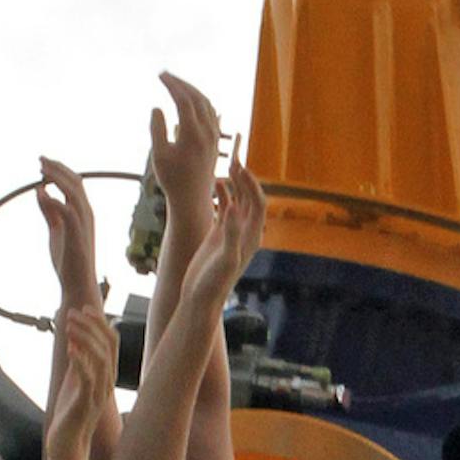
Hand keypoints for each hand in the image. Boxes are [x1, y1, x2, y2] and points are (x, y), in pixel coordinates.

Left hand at [36, 156, 103, 310]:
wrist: (77, 284)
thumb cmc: (68, 260)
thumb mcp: (55, 230)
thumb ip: (48, 211)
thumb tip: (39, 190)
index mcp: (83, 212)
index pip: (75, 184)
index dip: (60, 171)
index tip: (43, 163)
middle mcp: (87, 214)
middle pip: (75, 182)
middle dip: (57, 168)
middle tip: (40, 160)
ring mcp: (84, 223)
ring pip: (74, 192)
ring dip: (57, 178)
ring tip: (41, 169)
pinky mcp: (76, 234)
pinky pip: (67, 210)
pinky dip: (54, 200)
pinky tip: (41, 194)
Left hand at [42, 301, 113, 459]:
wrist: (68, 445)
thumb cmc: (71, 413)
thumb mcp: (76, 382)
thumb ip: (80, 361)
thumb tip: (77, 337)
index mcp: (106, 375)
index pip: (111, 342)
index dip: (100, 322)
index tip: (83, 307)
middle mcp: (107, 382)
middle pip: (108, 346)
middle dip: (91, 325)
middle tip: (71, 312)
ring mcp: (99, 393)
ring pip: (100, 359)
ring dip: (84, 338)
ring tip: (68, 326)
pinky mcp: (87, 404)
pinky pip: (88, 378)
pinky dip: (80, 360)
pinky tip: (70, 348)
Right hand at [149, 72, 221, 226]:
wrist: (192, 199)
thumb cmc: (172, 180)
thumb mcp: (159, 156)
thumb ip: (157, 130)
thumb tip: (157, 108)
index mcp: (193, 134)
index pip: (183, 100)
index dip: (172, 85)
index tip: (160, 75)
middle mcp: (207, 132)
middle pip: (197, 97)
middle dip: (181, 83)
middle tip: (166, 74)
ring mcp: (213, 136)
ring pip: (206, 104)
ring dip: (191, 90)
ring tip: (176, 84)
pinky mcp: (215, 140)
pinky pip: (211, 113)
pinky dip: (200, 100)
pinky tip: (190, 99)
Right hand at [179, 154, 265, 317]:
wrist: (200, 298)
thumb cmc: (214, 283)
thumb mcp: (225, 258)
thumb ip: (231, 233)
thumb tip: (234, 208)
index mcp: (252, 236)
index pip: (258, 203)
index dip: (251, 184)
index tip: (240, 168)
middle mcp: (245, 233)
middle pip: (250, 199)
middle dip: (244, 180)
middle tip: (234, 161)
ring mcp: (232, 233)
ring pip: (238, 202)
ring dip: (235, 185)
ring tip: (226, 166)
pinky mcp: (219, 235)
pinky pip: (224, 209)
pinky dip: (222, 195)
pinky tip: (215, 183)